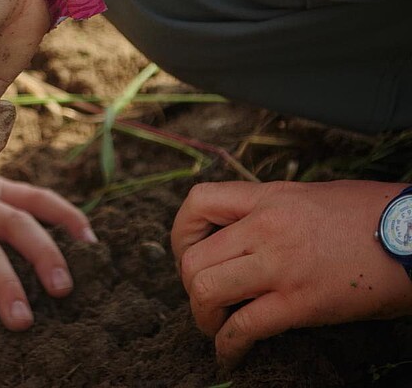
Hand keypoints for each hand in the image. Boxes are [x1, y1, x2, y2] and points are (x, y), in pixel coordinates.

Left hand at [170, 180, 411, 368]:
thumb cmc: (370, 215)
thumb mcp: (309, 196)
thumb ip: (269, 210)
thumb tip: (240, 233)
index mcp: (268, 197)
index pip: (198, 202)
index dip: (181, 234)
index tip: (189, 254)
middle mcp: (266, 227)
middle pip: (193, 258)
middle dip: (189, 285)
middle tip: (206, 298)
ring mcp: (281, 265)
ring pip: (206, 290)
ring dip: (204, 316)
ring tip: (216, 326)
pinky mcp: (300, 302)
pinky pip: (244, 327)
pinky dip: (228, 346)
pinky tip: (231, 355)